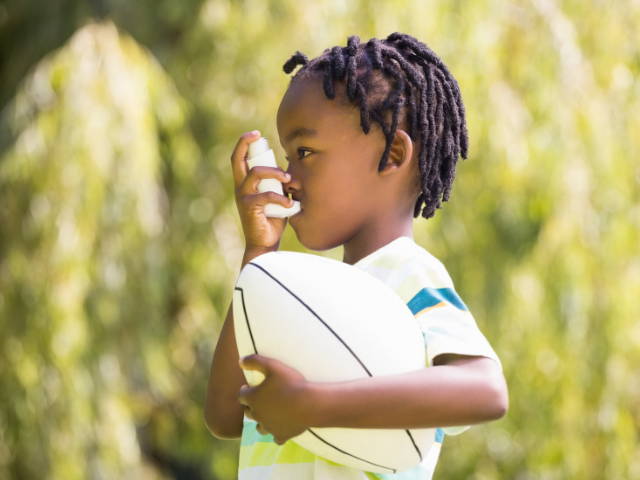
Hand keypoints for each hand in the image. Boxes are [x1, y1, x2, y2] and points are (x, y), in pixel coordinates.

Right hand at [231, 130, 294, 250]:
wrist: (265, 243)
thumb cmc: (273, 221)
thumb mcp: (278, 199)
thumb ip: (280, 186)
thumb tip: (291, 173)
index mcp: (246, 185)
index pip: (239, 160)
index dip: (244, 144)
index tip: (255, 134)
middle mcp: (241, 188)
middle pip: (237, 160)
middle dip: (244, 143)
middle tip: (257, 135)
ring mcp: (243, 196)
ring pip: (256, 173)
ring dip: (275, 172)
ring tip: (288, 179)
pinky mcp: (249, 207)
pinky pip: (266, 195)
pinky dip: (281, 199)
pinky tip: (291, 206)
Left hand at [238, 354, 311, 444]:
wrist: (309, 404)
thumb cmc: (291, 383)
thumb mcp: (273, 365)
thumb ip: (255, 361)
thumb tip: (240, 361)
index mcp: (253, 398)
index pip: (241, 396)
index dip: (244, 391)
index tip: (249, 387)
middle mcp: (257, 415)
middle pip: (248, 412)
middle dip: (251, 405)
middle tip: (259, 399)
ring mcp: (269, 427)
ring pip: (259, 427)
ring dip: (261, 421)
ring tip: (268, 415)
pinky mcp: (281, 435)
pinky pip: (275, 438)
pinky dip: (276, 434)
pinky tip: (281, 428)